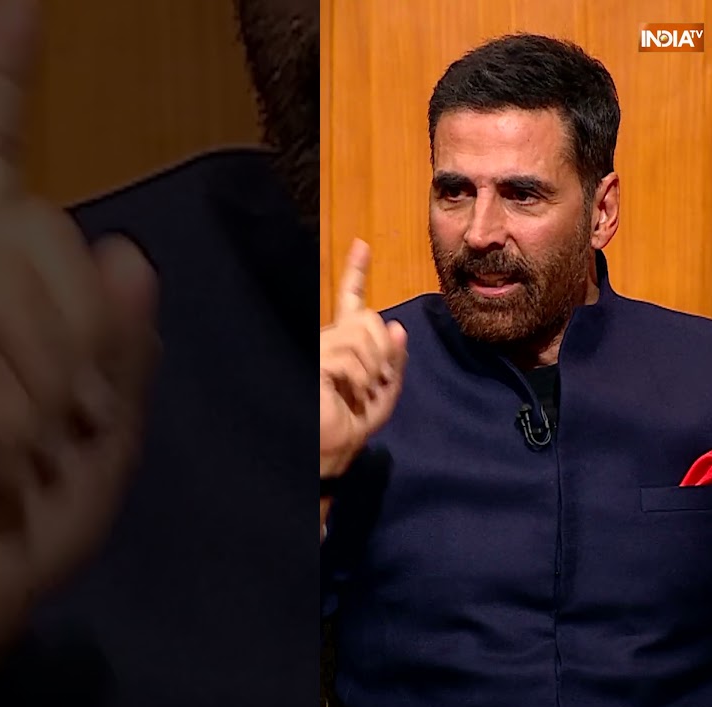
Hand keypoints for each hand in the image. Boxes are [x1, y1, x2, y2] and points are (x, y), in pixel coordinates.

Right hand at [0, 0, 158, 706]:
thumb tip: (120, 252)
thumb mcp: (94, 445)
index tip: (20, 4)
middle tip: (73, 413)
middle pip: (35, 220)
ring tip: (34, 441)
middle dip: (90, 323)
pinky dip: (21, 404)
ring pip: (12, 268)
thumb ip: (116, 352)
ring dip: (63, 370)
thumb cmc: (3, 546)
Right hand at [319, 239, 407, 479]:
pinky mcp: (314, 361)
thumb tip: (397, 329)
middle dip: (384, 349)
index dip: (356, 273)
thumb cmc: (348, 432)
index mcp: (344, 346)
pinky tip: (351, 395)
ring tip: (362, 391)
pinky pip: (351, 355)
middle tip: (377, 379)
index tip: (363, 247)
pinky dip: (362, 378)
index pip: (351, 303)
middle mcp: (327, 342)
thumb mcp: (381, 397)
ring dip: (374, 367)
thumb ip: (393, 364)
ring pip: (363, 332)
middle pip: (368, 317)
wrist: (327, 455)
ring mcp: (318, 349)